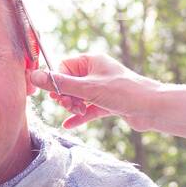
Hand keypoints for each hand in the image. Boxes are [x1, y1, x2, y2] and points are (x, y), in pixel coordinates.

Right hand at [29, 52, 160, 131]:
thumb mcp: (87, 88)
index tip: (57, 95)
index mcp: (91, 61)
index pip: (64, 67)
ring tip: (78, 113)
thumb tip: (34, 75)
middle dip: (66, 96)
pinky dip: (80, 116)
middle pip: (69, 84)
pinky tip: (69, 125)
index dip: (57, 81)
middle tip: (70, 105)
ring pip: (78, 97)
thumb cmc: (123, 92)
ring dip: (74, 107)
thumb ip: (60, 84)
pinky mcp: (107, 103)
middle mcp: (96, 72)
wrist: (151, 109)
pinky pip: (88, 108)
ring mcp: (102, 88)